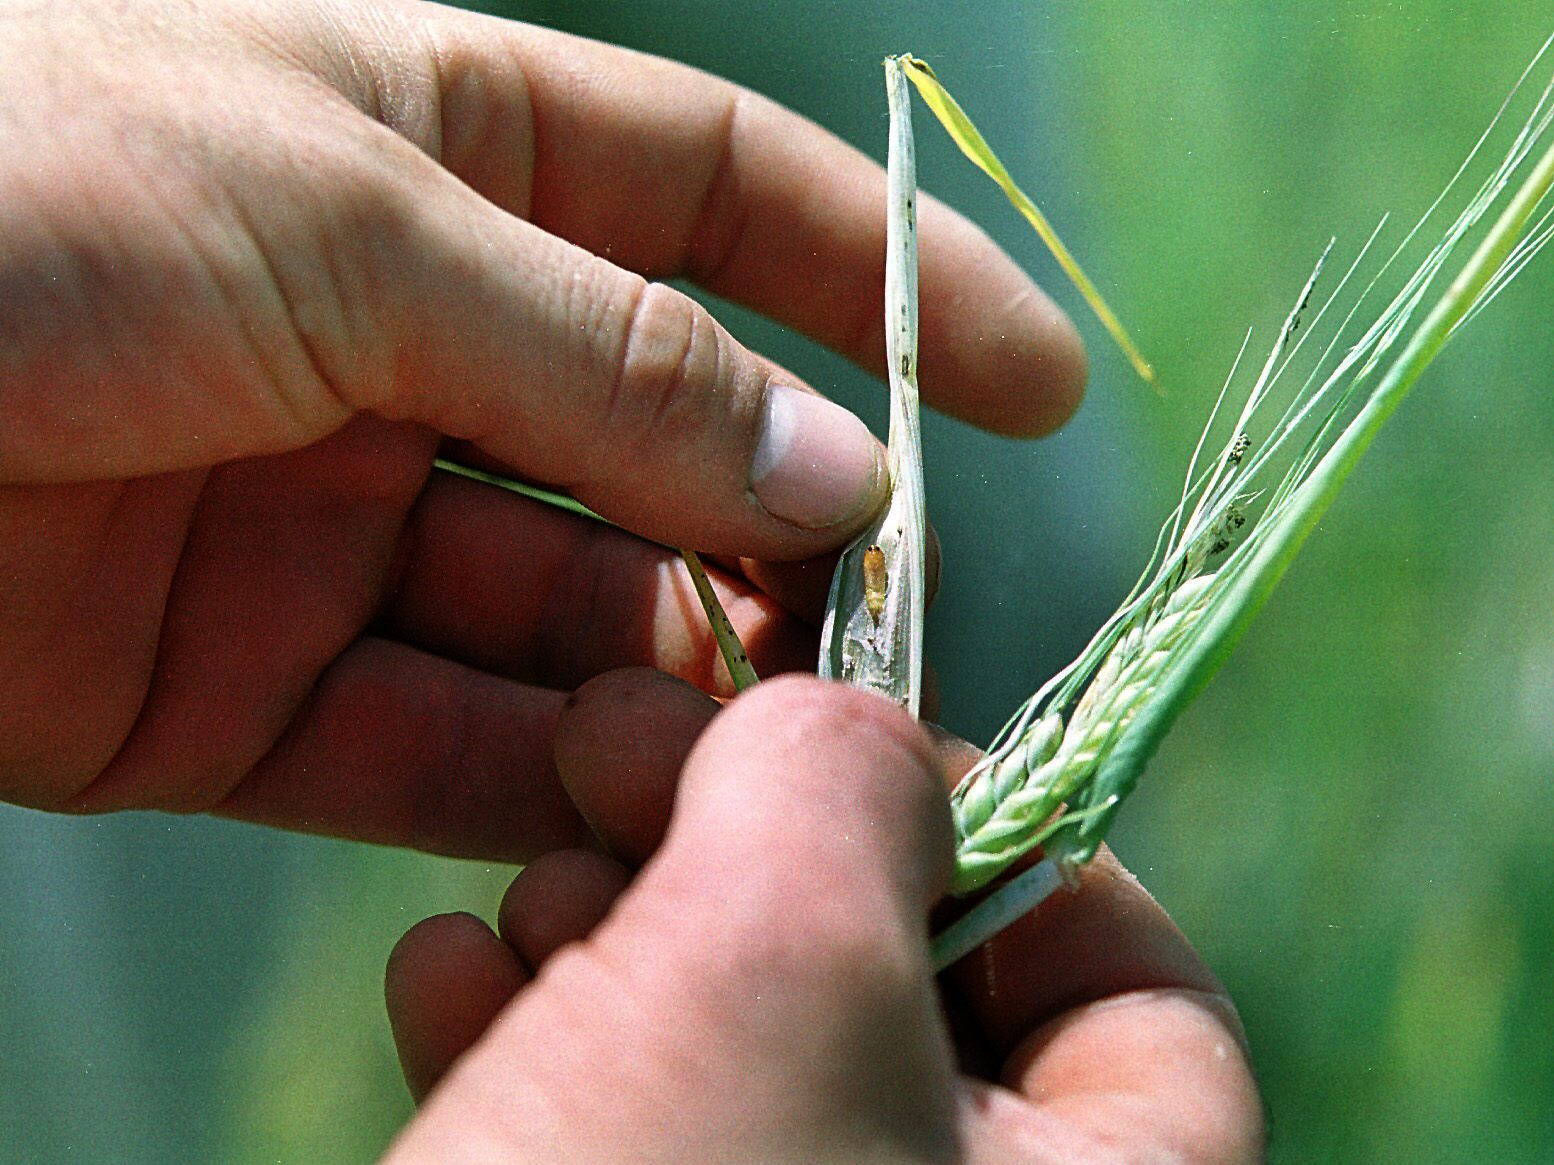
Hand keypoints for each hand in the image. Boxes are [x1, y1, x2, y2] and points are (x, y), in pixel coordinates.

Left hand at [0, 0, 1083, 854]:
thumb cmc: (1, 193)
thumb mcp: (339, 217)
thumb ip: (600, 355)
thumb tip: (832, 461)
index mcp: (422, 152)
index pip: (708, 203)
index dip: (887, 279)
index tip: (1037, 375)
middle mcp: (392, 339)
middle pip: (655, 446)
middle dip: (780, 533)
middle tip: (884, 628)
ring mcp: (319, 523)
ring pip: (561, 621)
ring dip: (664, 687)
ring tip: (760, 749)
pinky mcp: (222, 693)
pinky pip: (427, 749)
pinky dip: (531, 793)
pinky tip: (619, 824)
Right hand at [384, 672, 1263, 1162]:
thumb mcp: (778, 965)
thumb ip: (843, 786)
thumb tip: (843, 730)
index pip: (1138, 998)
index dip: (1002, 831)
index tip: (850, 738)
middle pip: (904, 1002)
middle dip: (758, 849)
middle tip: (618, 747)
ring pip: (741, 1057)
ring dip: (625, 926)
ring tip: (531, 875)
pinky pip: (623, 1142)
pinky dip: (542, 1035)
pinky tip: (444, 975)